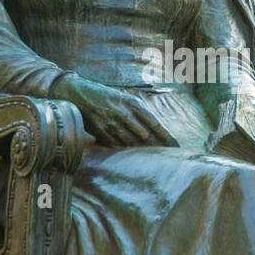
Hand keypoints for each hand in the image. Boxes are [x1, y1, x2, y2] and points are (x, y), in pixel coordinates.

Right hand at [54, 73, 176, 147]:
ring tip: (153, 161)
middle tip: (169, 158)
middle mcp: (124, 113)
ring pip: (132, 143)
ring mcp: (112, 124)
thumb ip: (137, 112)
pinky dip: (125, 150)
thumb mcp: (123, 98)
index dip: (166, 136)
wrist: (78, 93)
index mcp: (132, 103)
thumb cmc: (104, 96)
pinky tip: (132, 158)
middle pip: (146, 136)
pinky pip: (117, 145)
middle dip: (157, 147)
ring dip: (142, 152)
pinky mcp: (102, 132)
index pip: (155, 123)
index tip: (175, 146)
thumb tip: (151, 130)